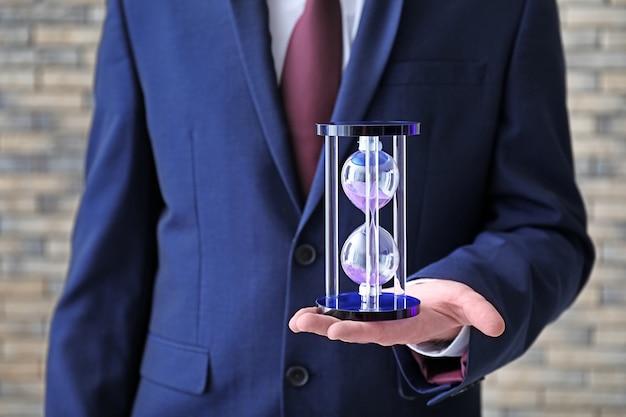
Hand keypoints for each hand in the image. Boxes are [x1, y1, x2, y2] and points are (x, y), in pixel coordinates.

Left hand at [289, 280, 504, 345]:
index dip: (359, 331)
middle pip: (357, 330)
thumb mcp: (468, 301)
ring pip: (347, 322)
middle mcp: (390, 326)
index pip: (382, 331)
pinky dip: (325, 313)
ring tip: (295, 320)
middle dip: (329, 326)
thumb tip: (497, 326)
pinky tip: (304, 314)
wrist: (444, 307)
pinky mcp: (372, 311)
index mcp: (410, 325)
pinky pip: (346, 313)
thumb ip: (480, 312)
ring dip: (320, 322)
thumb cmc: (452, 302)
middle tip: (300, 323)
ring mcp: (379, 319)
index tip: (335, 331)